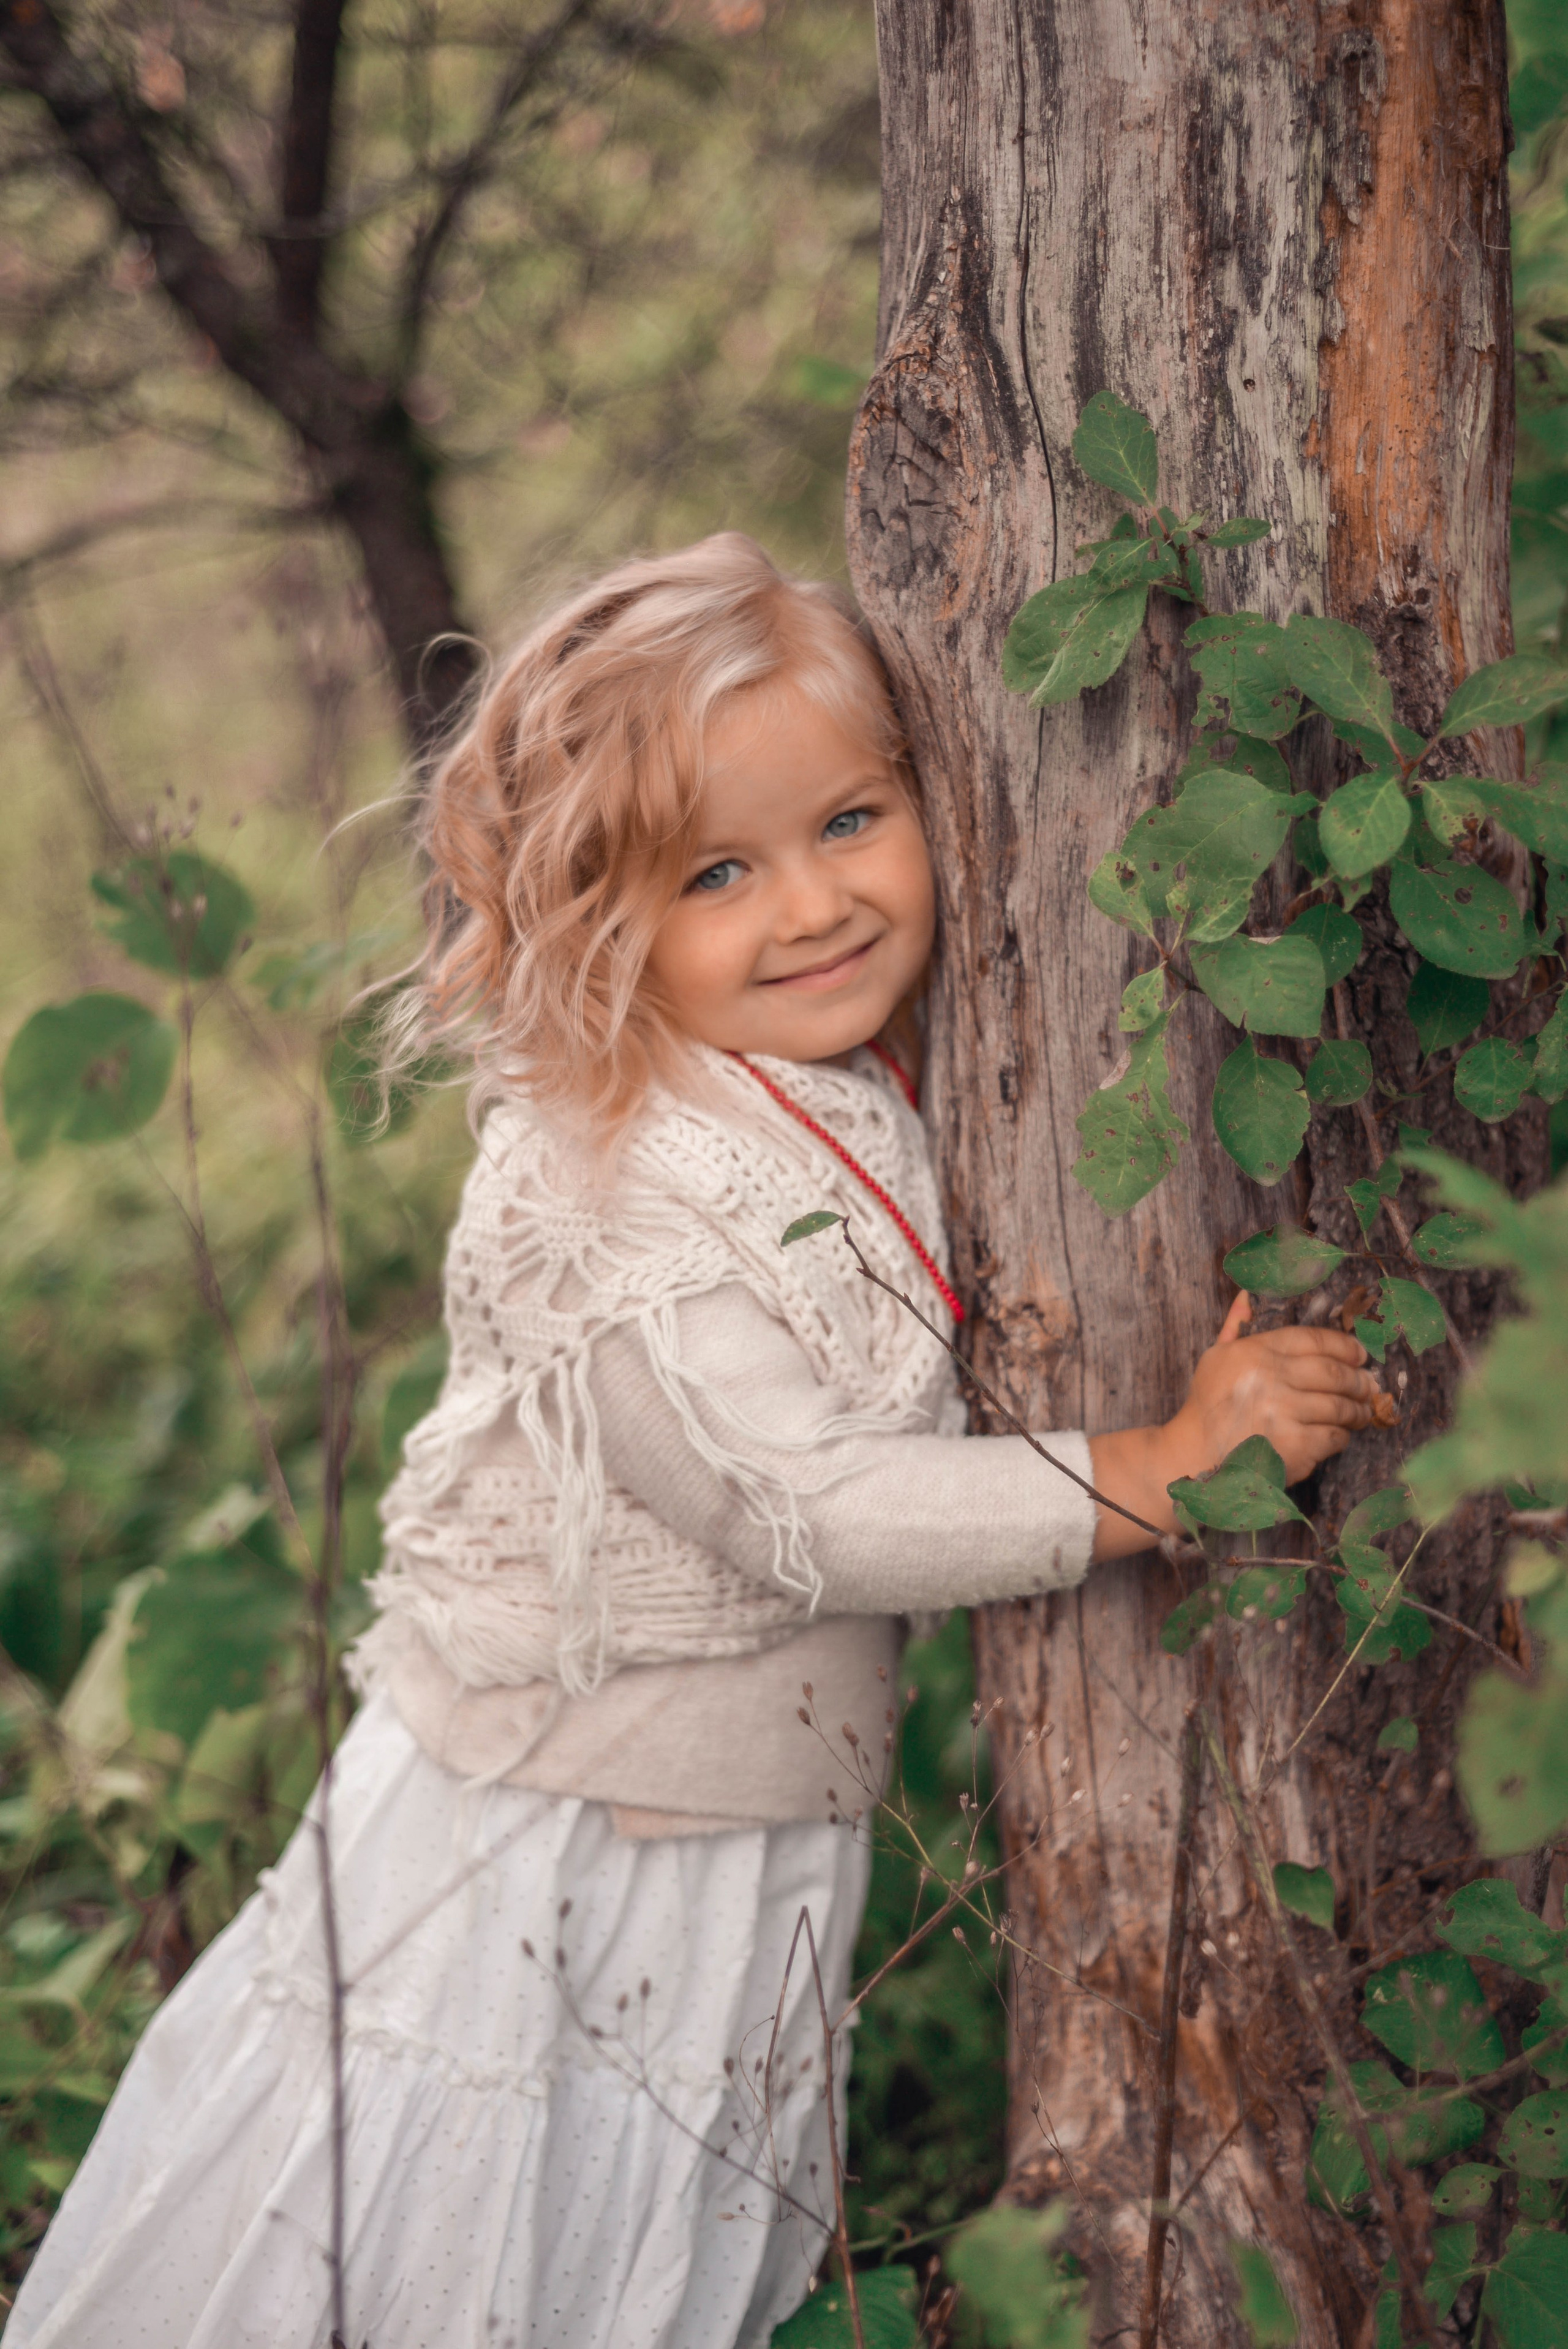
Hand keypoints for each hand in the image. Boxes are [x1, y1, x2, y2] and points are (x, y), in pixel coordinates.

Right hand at [1165, 1289, 1382, 1485]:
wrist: (1194, 1457)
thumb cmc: (1207, 1406)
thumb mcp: (1215, 1358)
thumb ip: (1235, 1327)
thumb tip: (1246, 1295)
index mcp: (1254, 1352)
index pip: (1313, 1339)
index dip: (1344, 1346)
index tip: (1359, 1355)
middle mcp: (1270, 1379)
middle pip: (1334, 1373)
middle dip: (1358, 1380)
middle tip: (1368, 1386)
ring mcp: (1283, 1413)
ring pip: (1339, 1406)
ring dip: (1357, 1410)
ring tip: (1361, 1412)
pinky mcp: (1294, 1446)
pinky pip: (1334, 1436)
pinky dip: (1342, 1436)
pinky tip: (1340, 1435)